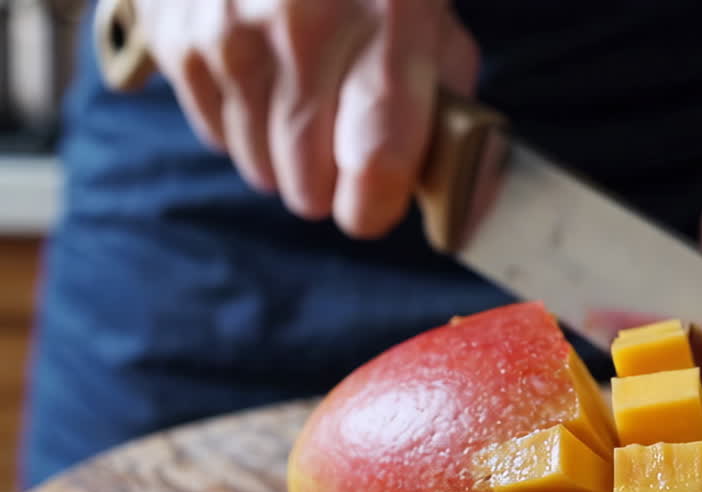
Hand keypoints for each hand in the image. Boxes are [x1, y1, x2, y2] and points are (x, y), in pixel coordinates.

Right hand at [135, 0, 477, 237]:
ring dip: (285, 158)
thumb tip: (466, 206)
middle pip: (308, 183)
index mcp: (391, 19)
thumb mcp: (433, 23)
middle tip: (342, 146)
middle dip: (330, 184)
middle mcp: (304, 26)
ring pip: (260, 168)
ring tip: (306, 101)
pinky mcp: (179, 38)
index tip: (375, 206)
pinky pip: (218, 136)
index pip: (376, 160)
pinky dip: (244, 124)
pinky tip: (265, 77)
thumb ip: (452, 112)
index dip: (375, 206)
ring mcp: (232, 32)